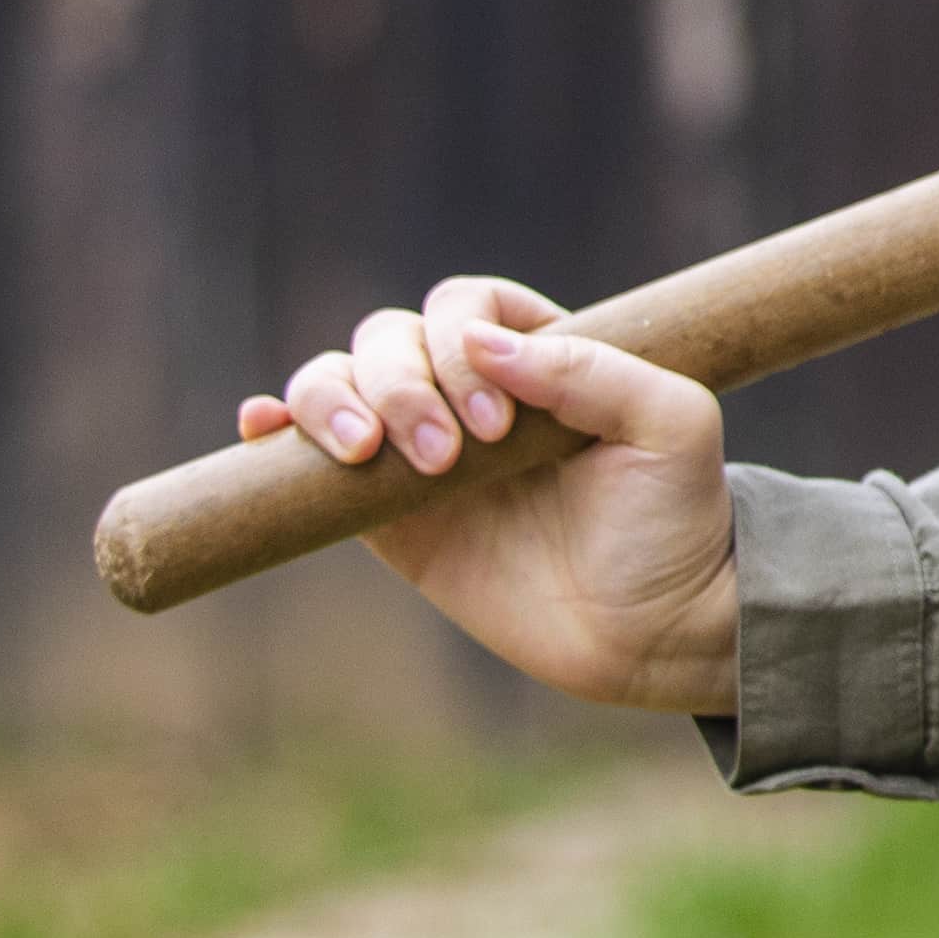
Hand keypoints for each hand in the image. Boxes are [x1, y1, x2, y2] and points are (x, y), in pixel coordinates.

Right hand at [242, 276, 745, 716]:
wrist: (654, 629)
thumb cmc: (676, 519)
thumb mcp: (672, 426)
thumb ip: (592, 371)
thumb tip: (482, 343)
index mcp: (543, 354)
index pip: (466, 308)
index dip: (462, 347)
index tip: (499, 422)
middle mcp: (474, 392)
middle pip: (390, 338)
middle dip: (399, 384)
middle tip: (448, 457)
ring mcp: (422, 452)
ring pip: (339, 383)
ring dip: (332, 400)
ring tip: (364, 453)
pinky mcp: (388, 517)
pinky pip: (311, 460)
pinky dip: (276, 430)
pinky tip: (262, 426)